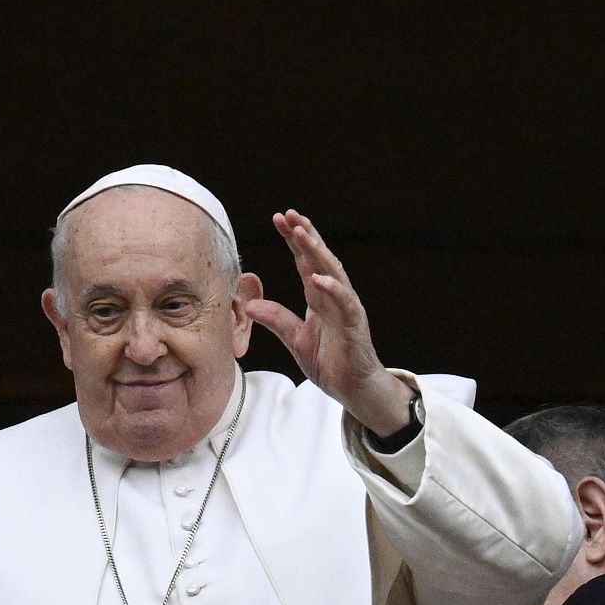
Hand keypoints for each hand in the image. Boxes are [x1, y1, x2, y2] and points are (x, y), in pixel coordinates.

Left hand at [244, 210, 412, 435]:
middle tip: (289, 214)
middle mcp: (334, 298)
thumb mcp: (296, 340)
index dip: (293, 240)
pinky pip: (345, 304)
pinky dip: (333, 290)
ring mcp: (346, 309)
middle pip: (319, 259)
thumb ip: (276, 320)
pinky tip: (319, 278)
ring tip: (302, 234)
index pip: (305, 262)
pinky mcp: (355, 326)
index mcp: (319, 299)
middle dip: (305, 236)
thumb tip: (249, 305)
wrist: (354, 389)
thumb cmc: (331, 363)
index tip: (279, 218)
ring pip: (333, 273)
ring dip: (318, 252)